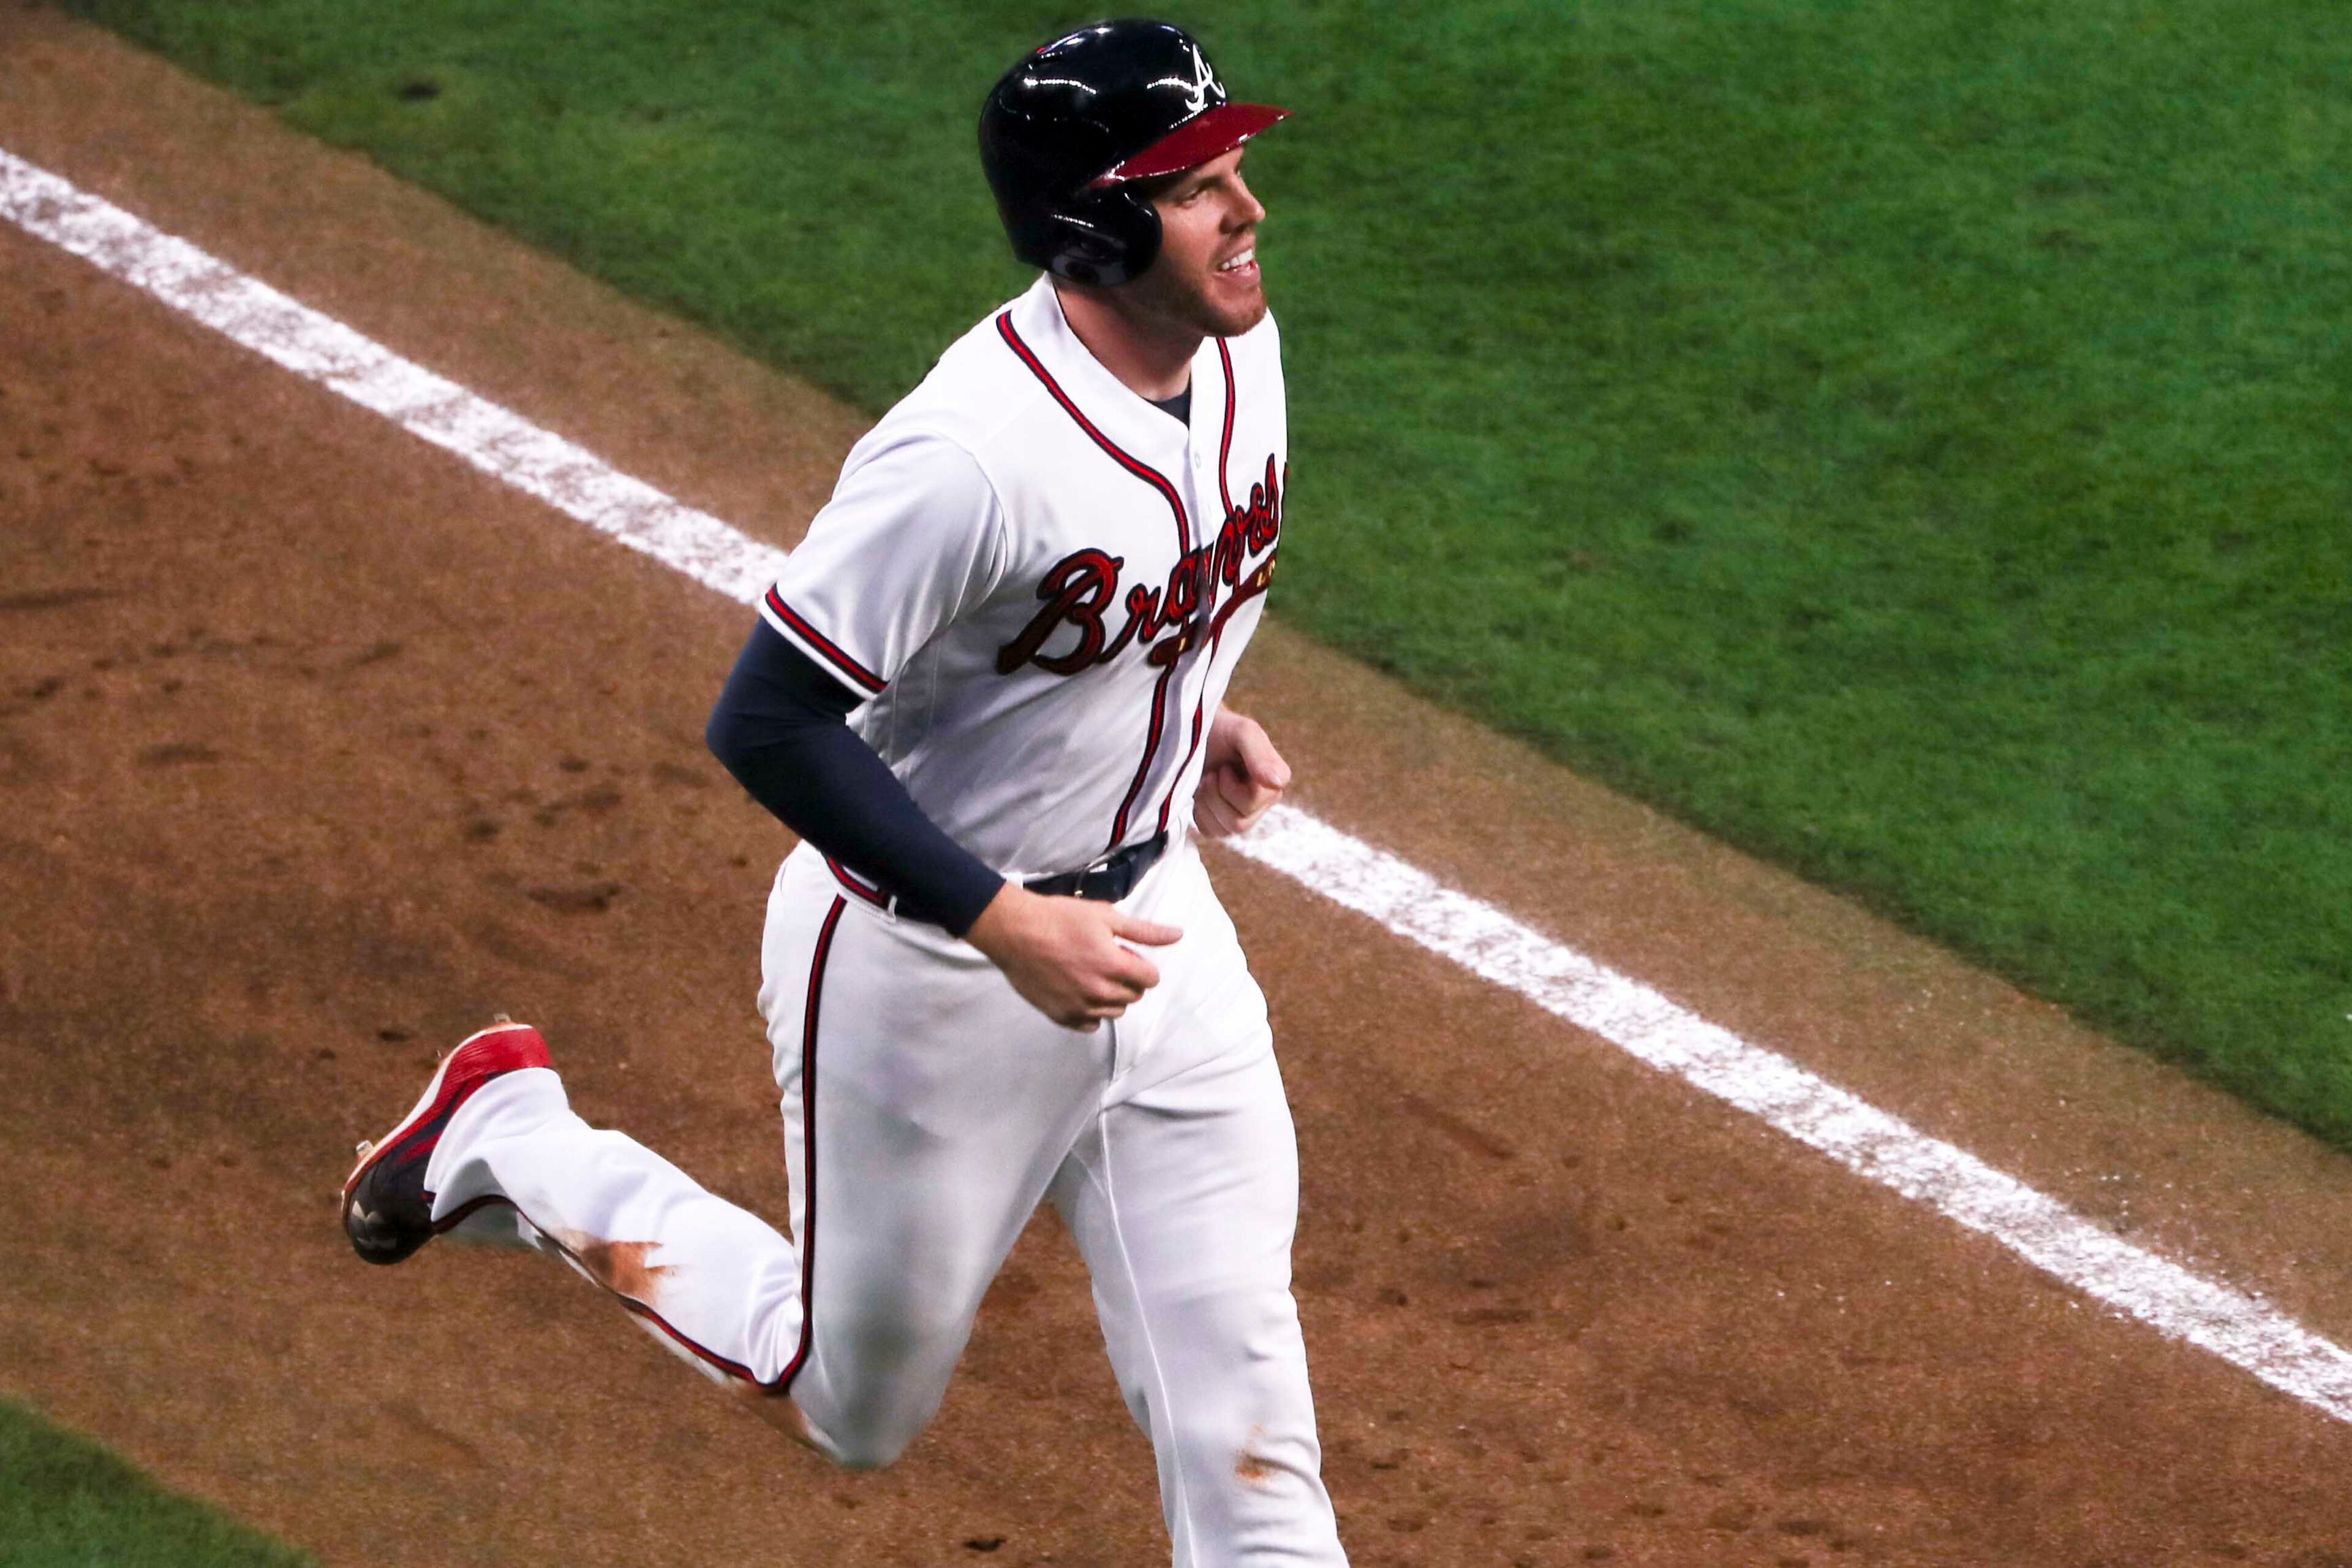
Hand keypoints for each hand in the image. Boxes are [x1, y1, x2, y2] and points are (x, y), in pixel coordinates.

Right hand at [964, 882, 1181, 1030]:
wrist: (1014, 931)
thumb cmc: (1059, 918)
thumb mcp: (1106, 917)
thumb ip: (1144, 931)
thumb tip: (1178, 935)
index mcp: (1114, 966)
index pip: (1151, 979)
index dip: (1140, 964)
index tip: (1123, 952)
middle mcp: (1099, 992)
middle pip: (1135, 996)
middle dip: (1128, 979)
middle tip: (1104, 959)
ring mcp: (1079, 1007)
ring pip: (1115, 1011)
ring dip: (1110, 995)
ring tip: (1089, 973)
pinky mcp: (1061, 1017)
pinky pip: (1090, 1024)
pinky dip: (1090, 1011)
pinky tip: (1078, 990)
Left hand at [1193, 706, 1290, 837]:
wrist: (1194, 734)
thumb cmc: (1220, 729)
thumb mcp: (1241, 732)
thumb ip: (1259, 754)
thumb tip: (1277, 783)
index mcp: (1275, 780)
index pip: (1255, 801)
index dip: (1231, 786)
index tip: (1225, 766)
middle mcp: (1265, 801)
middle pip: (1241, 823)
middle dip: (1216, 796)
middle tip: (1211, 773)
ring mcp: (1245, 814)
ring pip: (1227, 831)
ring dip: (1207, 803)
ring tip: (1205, 780)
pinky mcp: (1223, 823)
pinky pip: (1212, 833)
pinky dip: (1200, 814)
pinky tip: (1201, 794)